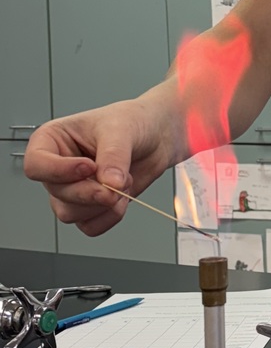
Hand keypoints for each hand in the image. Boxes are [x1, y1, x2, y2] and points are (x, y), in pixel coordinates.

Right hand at [24, 99, 172, 236]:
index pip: (36, 165)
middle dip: (92, 192)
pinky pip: (90, 226)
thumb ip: (113, 157)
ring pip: (71, 214)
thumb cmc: (133, 121)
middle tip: (117, 181)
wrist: (157, 136)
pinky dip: (110, 216)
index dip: (60, 171)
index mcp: (52, 140)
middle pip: (58, 195)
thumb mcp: (121, 130)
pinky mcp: (90, 205)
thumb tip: (108, 184)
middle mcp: (58, 167)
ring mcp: (72, 188)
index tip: (89, 166)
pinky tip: (123, 196)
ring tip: (123, 181)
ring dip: (103, 204)